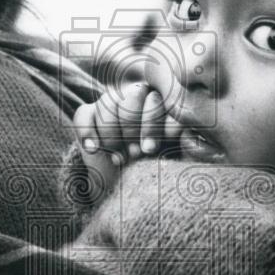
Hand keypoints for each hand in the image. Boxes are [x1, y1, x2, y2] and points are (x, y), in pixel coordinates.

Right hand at [72, 83, 182, 201]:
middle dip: (132, 128)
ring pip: (107, 103)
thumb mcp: (177, 153)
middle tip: (136, 154)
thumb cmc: (160, 163)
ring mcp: (111, 102)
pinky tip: (95, 150)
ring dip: (112, 134)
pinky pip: (83, 114)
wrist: (130, 179)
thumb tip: (190, 135)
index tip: (151, 150)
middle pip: (131, 96)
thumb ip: (186, 142)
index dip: (152, 124)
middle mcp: (138, 94)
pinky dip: (87, 132)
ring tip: (120, 159)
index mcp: (163, 99)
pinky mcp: (88, 114)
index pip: (158, 98)